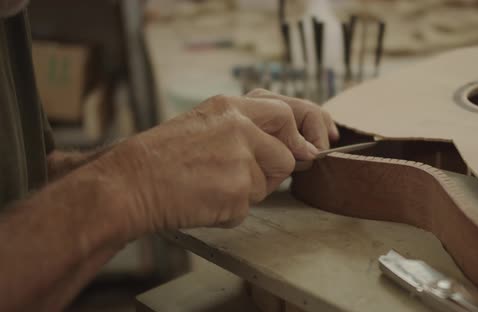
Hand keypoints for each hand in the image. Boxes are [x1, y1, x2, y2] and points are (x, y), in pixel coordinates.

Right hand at [91, 90, 337, 235]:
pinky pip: (247, 208)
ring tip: (208, 185)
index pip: (287, 110)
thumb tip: (299, 150)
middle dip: (276, 167)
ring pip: (267, 184)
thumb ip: (248, 128)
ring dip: (246, 191)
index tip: (323, 141)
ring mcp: (240, 161)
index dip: (311, 126)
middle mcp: (239, 128)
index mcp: (229, 106)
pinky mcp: (237, 193)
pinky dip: (228, 211)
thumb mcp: (203, 124)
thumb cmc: (160, 156)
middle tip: (247, 175)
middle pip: (287, 152)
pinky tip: (201, 200)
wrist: (128, 183)